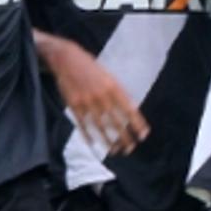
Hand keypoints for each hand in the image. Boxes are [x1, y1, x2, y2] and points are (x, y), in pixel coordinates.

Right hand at [49, 39, 148, 154]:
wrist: (67, 59)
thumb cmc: (91, 68)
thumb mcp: (109, 77)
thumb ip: (119, 93)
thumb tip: (131, 110)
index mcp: (113, 87)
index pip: (130, 109)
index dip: (138, 124)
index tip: (143, 136)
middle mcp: (102, 96)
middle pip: (116, 122)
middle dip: (125, 138)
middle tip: (130, 148)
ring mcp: (87, 102)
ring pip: (101, 127)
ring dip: (109, 141)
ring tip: (115, 151)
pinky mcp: (74, 106)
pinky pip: (83, 126)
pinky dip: (89, 137)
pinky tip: (94, 145)